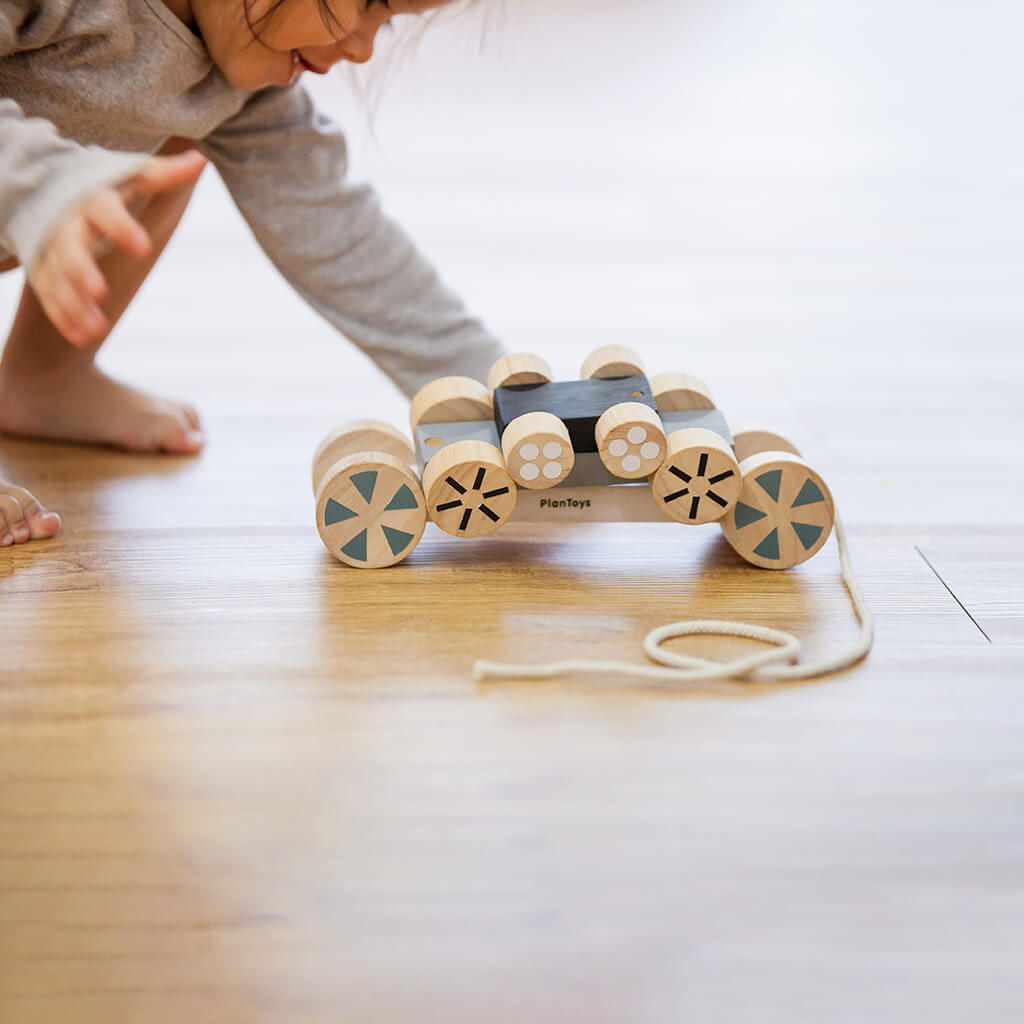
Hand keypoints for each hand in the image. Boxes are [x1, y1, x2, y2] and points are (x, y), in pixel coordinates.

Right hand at [28, 150, 206, 346]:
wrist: (49, 195)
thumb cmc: (105, 188)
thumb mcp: (132, 179)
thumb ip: (163, 175)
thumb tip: (201, 159)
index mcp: (92, 201)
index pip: (104, 210)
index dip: (121, 226)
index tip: (143, 246)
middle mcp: (67, 226)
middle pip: (70, 248)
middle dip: (81, 269)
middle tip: (99, 290)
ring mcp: (51, 251)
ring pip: (58, 279)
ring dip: (74, 303)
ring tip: (96, 329)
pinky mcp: (44, 272)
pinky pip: (51, 297)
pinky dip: (65, 317)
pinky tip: (83, 336)